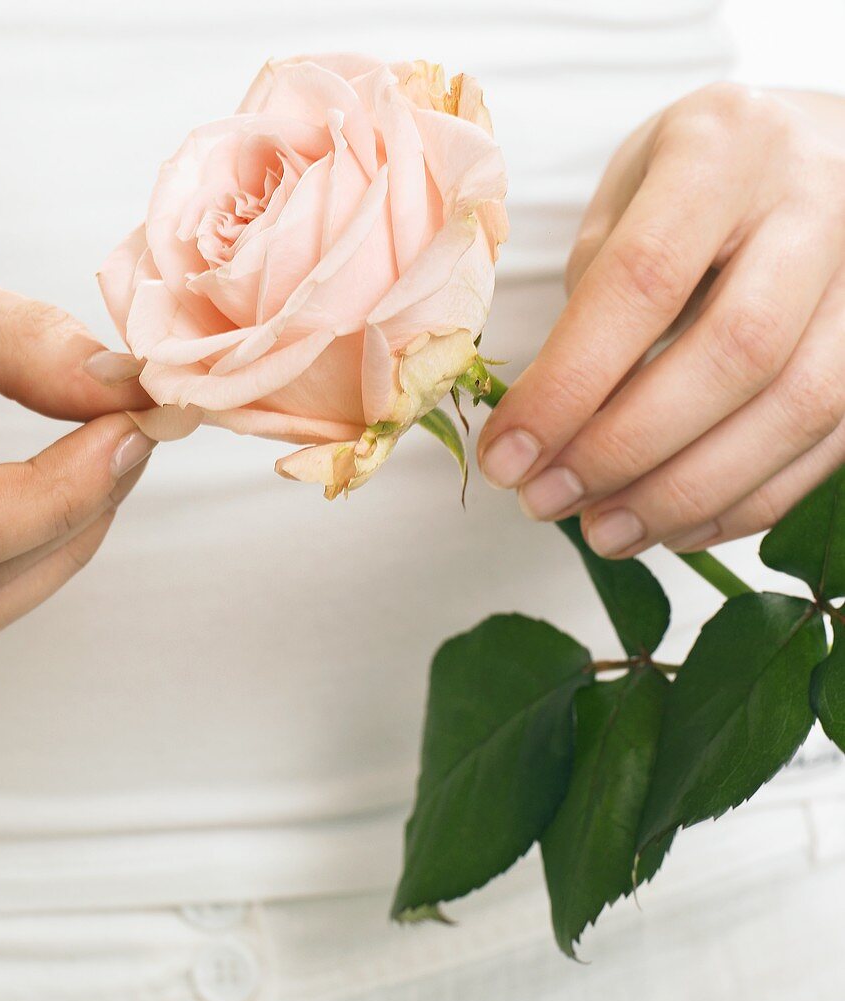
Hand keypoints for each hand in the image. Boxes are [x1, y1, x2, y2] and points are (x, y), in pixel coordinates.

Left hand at [477, 83, 844, 556]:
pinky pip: (831, 442)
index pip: (641, 281)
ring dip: (686, 493)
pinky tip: (673, 527)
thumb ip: (592, 297)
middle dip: (624, 449)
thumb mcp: (624, 198)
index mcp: (724, 149)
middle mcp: (817, 203)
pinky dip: (746, 502)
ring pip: (797, 408)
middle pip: (732, 353)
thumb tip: (551, 428)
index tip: (507, 456)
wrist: (812, 149)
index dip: (568, 385)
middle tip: (546, 501)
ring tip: (603, 532)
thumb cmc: (693, 179)